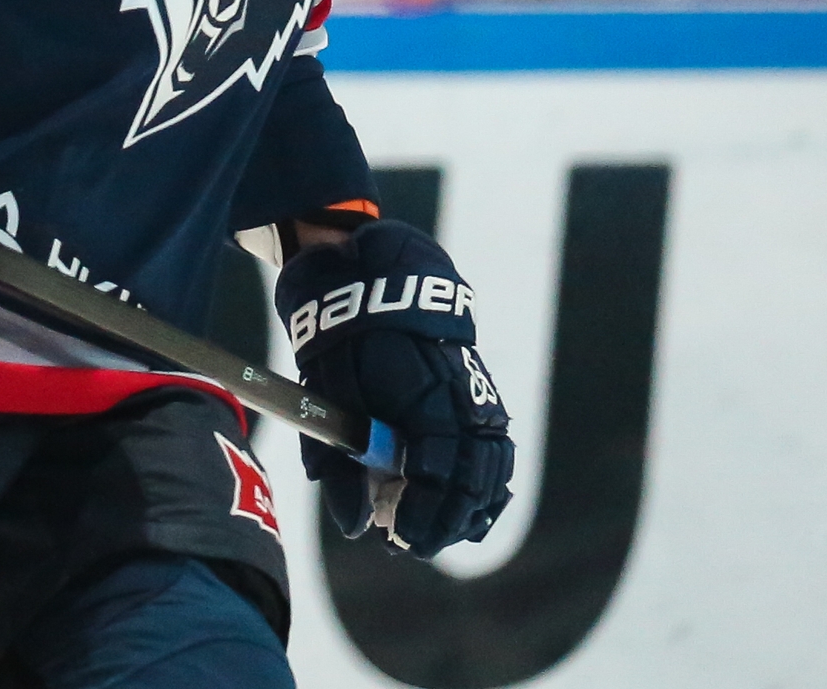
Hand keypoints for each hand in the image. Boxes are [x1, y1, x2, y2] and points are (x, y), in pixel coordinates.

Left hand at [274, 220, 513, 557]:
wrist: (375, 280)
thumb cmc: (345, 340)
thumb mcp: (328, 394)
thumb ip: (340, 461)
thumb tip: (357, 525)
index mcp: (424, 391)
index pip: (441, 467)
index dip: (424, 512)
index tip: (398, 539)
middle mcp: (462, 395)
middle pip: (475, 476)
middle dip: (446, 520)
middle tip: (412, 545)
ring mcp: (478, 395)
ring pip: (495, 466)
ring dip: (471, 508)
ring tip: (440, 535)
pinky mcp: (481, 397)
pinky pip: (498, 450)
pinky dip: (488, 486)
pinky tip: (469, 513)